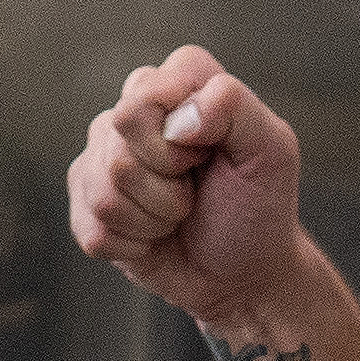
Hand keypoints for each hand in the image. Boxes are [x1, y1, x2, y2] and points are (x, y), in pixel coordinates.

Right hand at [66, 45, 306, 328]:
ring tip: (179, 218)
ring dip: (155, 219)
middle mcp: (130, 113)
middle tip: (195, 194)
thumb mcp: (273, 153)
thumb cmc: (260, 209)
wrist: (247, 275)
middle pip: (117, 145)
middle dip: (166, 186)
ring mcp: (101, 158)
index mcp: (175, 85)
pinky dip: (135, 247)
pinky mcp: (86, 205)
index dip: (175, 142)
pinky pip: (94, 231)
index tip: (209, 158)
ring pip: (104, 192)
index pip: (140, 97)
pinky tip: (156, 240)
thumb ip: (235, 107)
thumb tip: (178, 120)